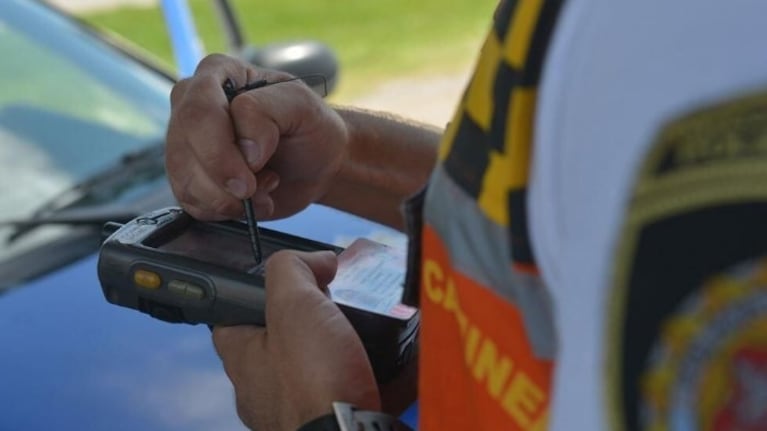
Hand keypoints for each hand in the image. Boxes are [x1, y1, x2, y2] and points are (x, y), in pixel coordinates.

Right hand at [166, 54, 348, 220]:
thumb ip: (266, 112)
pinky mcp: (191, 179)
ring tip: (262, 188)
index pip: (198, 107)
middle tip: (254, 188)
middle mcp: (192, 105)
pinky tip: (250, 201)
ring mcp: (187, 144)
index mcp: (217, 74)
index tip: (255, 164)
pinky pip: (191, 202)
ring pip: (185, 178)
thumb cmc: (309, 127)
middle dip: (223, 175)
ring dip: (227, 197)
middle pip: (183, 144)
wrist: (317, 164)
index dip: (220, 145)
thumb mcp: (301, 106)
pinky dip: (225, 210)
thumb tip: (243, 148)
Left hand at [213, 250, 380, 430]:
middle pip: (283, 340)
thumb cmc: (311, 380)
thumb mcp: (292, 304)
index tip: (285, 280)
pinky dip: (371, 372)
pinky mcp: (334, 419)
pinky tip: (391, 355)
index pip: (232, 318)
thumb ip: (293, 270)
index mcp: (244, 359)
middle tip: (338, 299)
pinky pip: (351, 388)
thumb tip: (317, 260)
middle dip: (312, 318)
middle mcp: (265, 389)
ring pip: (320, 365)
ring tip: (369, 324)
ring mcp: (299, 408)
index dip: (253, 293)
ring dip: (342, 345)